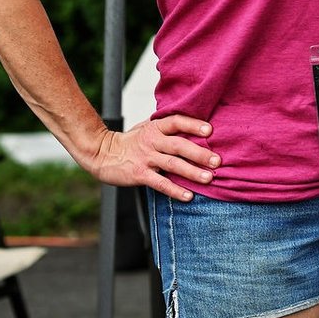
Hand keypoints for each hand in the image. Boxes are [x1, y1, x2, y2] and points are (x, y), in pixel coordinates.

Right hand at [82, 114, 218, 201]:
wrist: (101, 153)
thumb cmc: (130, 141)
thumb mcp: (146, 127)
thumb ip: (166, 125)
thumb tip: (194, 121)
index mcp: (155, 128)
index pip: (177, 122)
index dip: (193, 125)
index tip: (210, 130)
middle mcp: (152, 141)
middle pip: (179, 145)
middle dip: (200, 153)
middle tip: (217, 161)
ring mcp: (145, 158)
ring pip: (172, 165)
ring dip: (192, 172)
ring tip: (208, 178)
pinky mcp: (139, 174)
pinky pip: (160, 183)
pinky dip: (175, 190)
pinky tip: (188, 196)